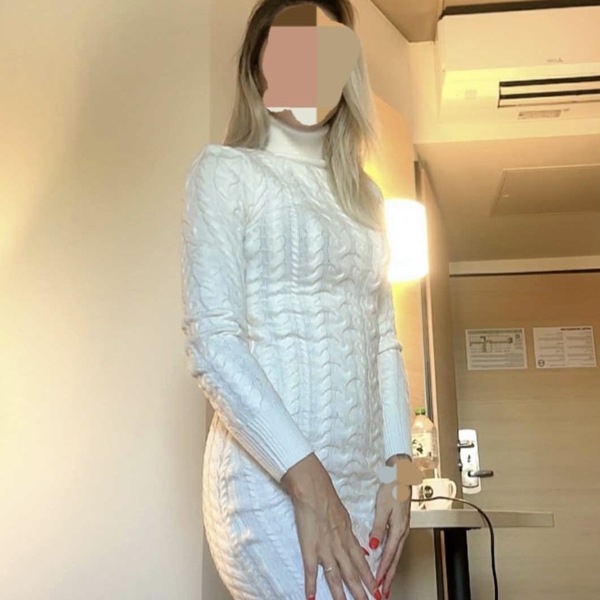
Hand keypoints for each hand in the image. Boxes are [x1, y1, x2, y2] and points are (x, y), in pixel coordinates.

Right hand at [282, 453, 379, 599]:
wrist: (313, 489)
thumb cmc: (327, 496)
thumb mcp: (343, 515)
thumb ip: (348, 532)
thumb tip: (356, 545)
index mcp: (348, 536)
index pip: (362, 562)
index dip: (369, 577)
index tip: (377, 590)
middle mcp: (339, 545)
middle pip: (352, 573)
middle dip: (361, 592)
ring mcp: (324, 548)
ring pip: (335, 576)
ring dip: (341, 594)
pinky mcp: (309, 547)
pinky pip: (310, 571)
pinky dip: (311, 585)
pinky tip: (312, 598)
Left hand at [368, 458, 413, 597]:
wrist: (402, 475)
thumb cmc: (392, 487)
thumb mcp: (383, 507)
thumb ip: (378, 527)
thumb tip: (373, 546)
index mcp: (398, 528)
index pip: (389, 555)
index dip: (383, 571)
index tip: (377, 583)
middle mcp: (402, 531)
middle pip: (394, 559)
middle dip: (388, 576)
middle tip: (383, 591)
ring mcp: (402, 529)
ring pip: (395, 554)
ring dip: (389, 569)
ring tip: (384, 582)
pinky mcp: (400, 525)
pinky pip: (395, 546)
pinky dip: (390, 557)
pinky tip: (386, 561)